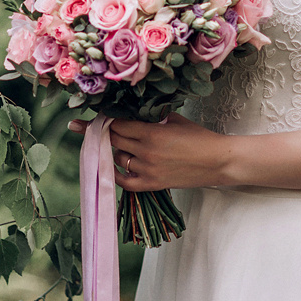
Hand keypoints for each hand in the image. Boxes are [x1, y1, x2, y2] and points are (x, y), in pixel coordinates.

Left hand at [68, 113, 233, 190]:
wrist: (218, 161)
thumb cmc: (200, 138)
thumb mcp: (175, 121)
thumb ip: (152, 119)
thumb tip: (132, 116)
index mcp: (151, 133)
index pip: (117, 125)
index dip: (101, 121)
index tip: (85, 119)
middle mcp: (146, 152)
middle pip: (113, 141)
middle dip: (97, 135)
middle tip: (82, 129)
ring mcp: (148, 170)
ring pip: (118, 159)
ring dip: (114, 151)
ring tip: (113, 145)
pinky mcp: (153, 184)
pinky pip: (126, 181)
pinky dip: (117, 173)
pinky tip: (114, 166)